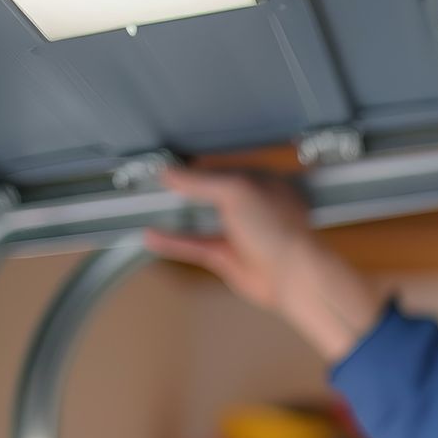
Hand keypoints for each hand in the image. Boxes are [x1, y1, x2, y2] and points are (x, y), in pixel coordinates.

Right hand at [144, 168, 316, 310]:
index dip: (194, 165)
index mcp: (258, 181)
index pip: (220, 166)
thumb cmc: (274, 226)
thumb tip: (169, 172)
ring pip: (199, 219)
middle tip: (150, 183)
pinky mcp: (225, 256)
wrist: (291, 274)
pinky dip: (172, 241)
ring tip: (145, 205)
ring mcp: (236, 231)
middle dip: (183, 188)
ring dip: (175, 213)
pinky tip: (150, 236)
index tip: (165, 163)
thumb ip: (202, 181)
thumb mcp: (236, 191)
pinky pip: (193, 245)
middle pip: (209, 192)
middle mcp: (248, 204)